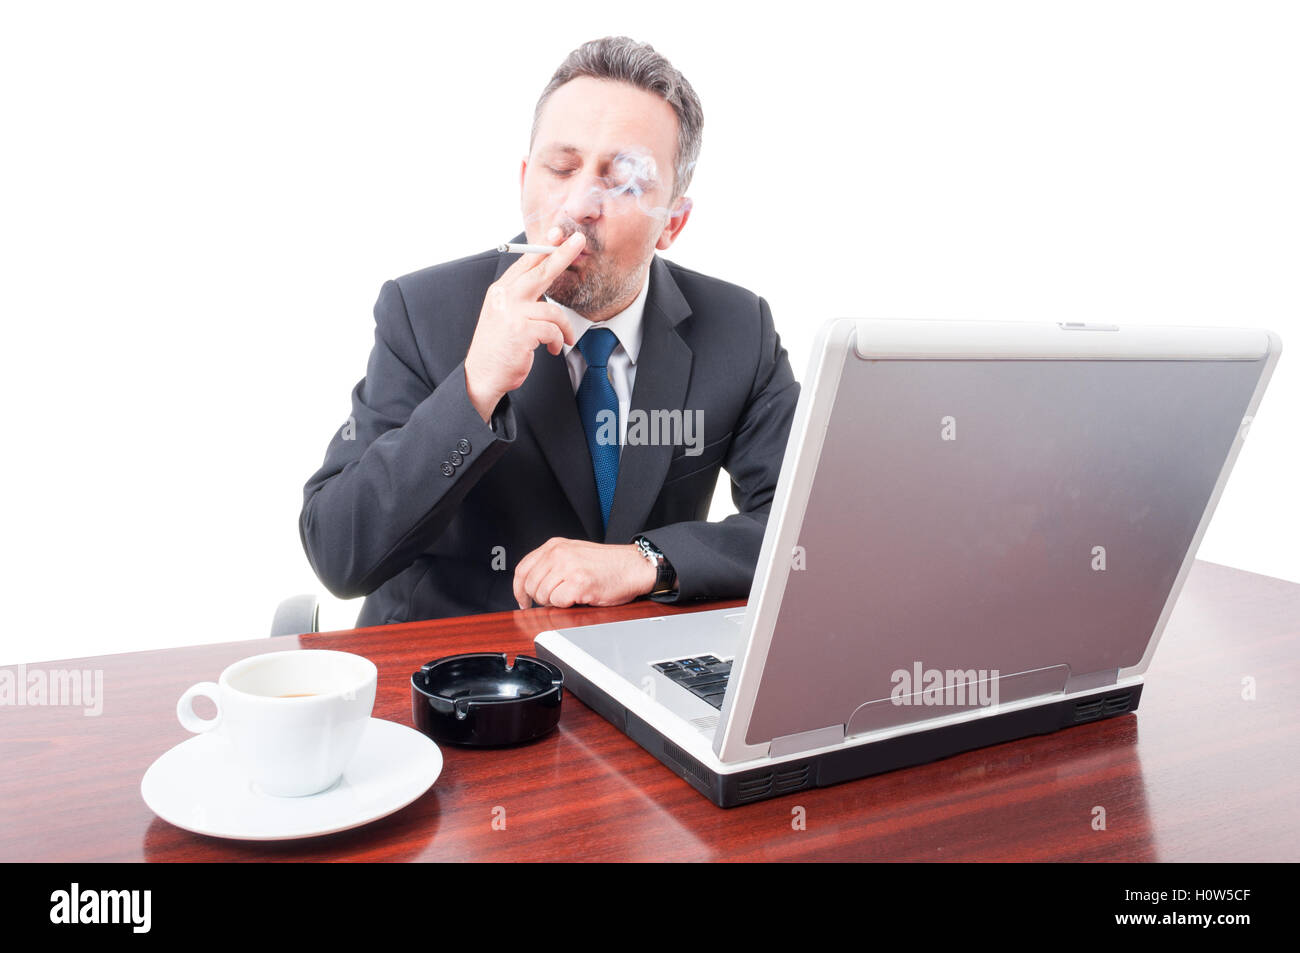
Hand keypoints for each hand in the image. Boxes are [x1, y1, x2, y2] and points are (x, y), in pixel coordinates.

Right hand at [464, 228, 585, 422]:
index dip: (543, 247)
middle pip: (540, 271)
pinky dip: (557, 341)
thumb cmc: (498, 347)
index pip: (525, 262)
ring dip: (564, 328)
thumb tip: (545, 279)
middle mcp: (504, 297)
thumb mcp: (505, 315)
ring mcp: (512, 313)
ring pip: (553, 310)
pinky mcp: (521, 331)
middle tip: (578, 241)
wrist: (482, 375)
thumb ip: (521, 297)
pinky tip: (551, 349)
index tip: (558, 235)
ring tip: (563, 339)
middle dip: (562, 254)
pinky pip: (553, 330)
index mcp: (500, 291)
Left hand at [513, 538, 656, 608]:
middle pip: (530, 585)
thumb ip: (551, 564)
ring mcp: (568, 567)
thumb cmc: (608, 565)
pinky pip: (558, 602)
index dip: (518, 589)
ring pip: (542, 595)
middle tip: (556, 599)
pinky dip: (567, 605)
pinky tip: (579, 597)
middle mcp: (558, 553)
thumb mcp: (574, 555)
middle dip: (540, 599)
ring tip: (571, 595)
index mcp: (554, 545)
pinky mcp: (578, 583)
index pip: (522, 569)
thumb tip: (531, 585)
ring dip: (555, 602)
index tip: (522, 600)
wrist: (633, 566)